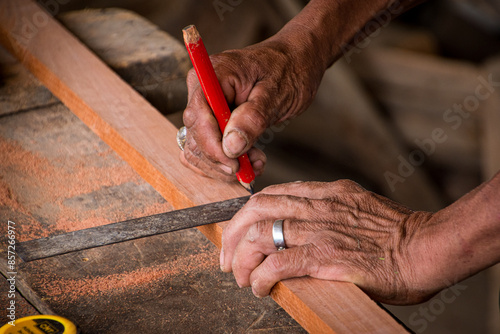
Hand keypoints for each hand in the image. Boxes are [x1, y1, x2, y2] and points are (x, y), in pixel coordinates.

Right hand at [180, 37, 324, 181]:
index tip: (234, 162)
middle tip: (253, 165)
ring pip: (199, 147)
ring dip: (225, 164)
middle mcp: (202, 90)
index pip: (197, 115)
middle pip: (196, 135)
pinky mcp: (213, 121)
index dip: (211, 144)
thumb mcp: (277, 93)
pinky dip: (226, 161)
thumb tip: (231, 146)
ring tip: (257, 162)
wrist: (296, 62)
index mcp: (212, 74)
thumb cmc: (288, 69)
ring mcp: (205, 107)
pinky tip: (250, 161)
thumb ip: (253, 118)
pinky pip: (208, 149)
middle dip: (221, 157)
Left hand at [220, 180, 440, 304]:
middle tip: (226, 256)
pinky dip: (260, 276)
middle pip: (257, 208)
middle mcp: (318, 205)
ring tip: (239, 276)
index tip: (240, 229)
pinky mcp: (324, 257)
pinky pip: (277, 264)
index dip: (248, 211)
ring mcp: (319, 229)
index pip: (273, 193)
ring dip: (242, 258)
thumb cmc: (399, 234)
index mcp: (327, 192)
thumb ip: (331, 210)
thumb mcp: (359, 207)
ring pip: (261, 234)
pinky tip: (259, 287)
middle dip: (233, 232)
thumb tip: (307, 224)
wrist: (426, 248)